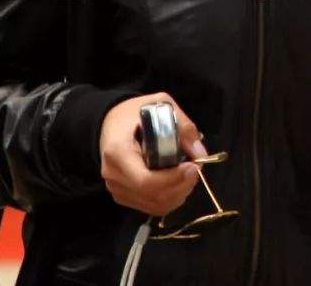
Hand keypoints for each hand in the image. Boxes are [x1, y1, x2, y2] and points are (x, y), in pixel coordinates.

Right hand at [99, 92, 206, 216]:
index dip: (173, 179)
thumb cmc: (135, 112)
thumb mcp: (160, 104)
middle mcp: (113, 174)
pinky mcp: (122, 194)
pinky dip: (169, 199)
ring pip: (153, 205)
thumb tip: (200, 154)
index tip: (193, 166)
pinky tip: (178, 183)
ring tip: (189, 176)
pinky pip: (150, 206)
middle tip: (196, 169)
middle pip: (152, 195)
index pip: (145, 181)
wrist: (110, 121)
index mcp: (118, 152)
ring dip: (178, 194)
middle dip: (181, 186)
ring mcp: (116, 187)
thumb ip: (182, 126)